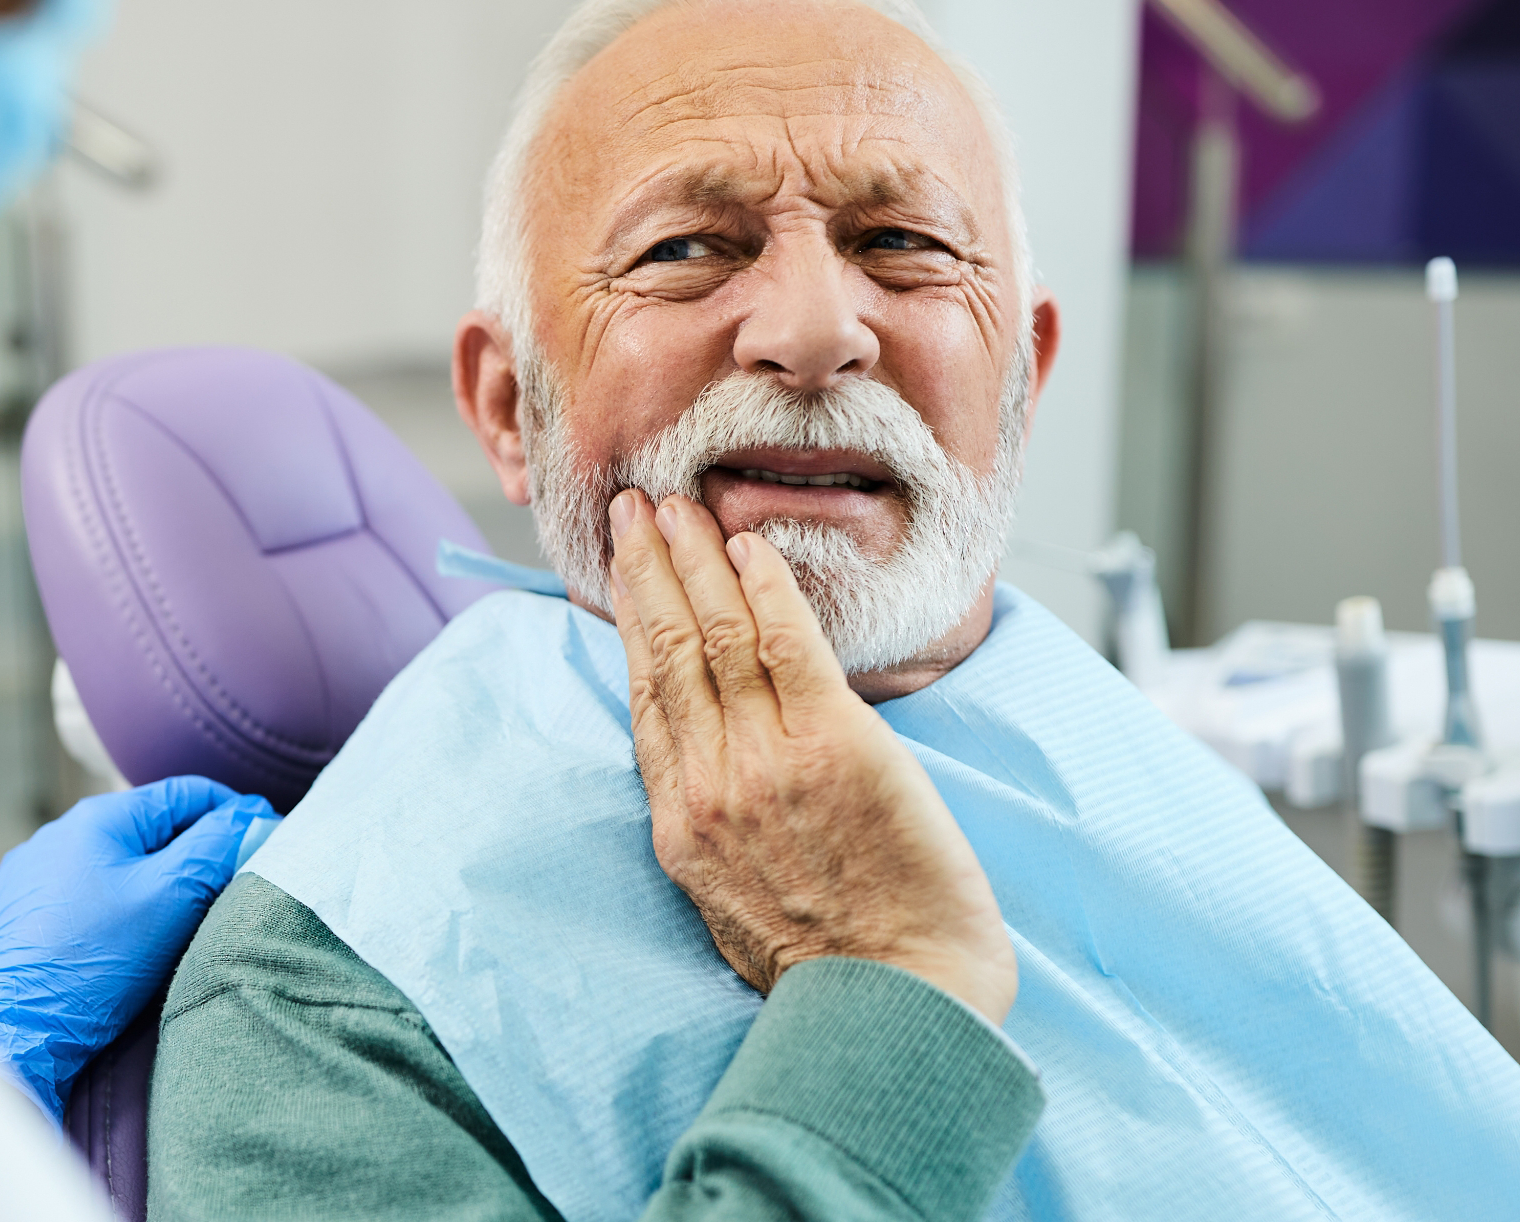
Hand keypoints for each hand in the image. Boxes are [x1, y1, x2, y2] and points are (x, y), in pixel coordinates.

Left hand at [0, 776, 276, 1118]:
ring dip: (147, 886)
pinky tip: (116, 945)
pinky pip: (75, 900)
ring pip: (110, 867)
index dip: (234, 814)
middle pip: (149, 831)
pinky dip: (106, 913)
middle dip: (191, 855)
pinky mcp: (12, 916)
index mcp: (99, 817)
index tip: (263, 841)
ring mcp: (27, 876)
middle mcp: (56, 835)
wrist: (14, 1028)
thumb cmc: (94, 960)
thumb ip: (215, 848)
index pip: (187, 794)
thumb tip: (251, 818)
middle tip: (226, 891)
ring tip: (172, 926)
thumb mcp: (170, 898)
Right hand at [606, 491, 1014, 1022]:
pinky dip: (765, 587)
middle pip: (666, 652)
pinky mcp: (834, 747)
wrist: (896, 999)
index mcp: (681, 825)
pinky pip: (788, 645)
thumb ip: (711, 828)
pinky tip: (749, 543)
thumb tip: (707, 771)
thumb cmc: (831, 964)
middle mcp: (710, 786)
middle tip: (633, 506)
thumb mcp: (729, 902)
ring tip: (679, 505)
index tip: (623, 572)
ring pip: (717, 636)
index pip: (646, 699)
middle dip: (647, 570)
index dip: (631, 624)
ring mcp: (767, 764)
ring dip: (694, 558)